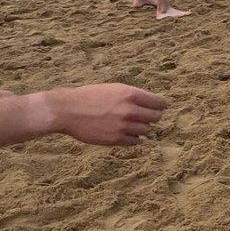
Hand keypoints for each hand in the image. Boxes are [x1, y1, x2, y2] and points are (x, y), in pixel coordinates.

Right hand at [48, 83, 165, 146]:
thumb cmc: (90, 96)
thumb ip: (132, 95)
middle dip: (154, 117)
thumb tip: (149, 103)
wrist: (69, 110)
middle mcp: (130, 110)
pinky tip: (128, 134)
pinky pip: (135, 142)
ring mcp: (123, 126)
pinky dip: (135, 139)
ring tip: (135, 125)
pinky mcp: (115, 140)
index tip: (160, 108)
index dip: (161, 105)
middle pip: (156, 118)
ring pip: (147, 131)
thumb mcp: (114, 88)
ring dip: (143, 128)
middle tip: (149, 117)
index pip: (159, 103)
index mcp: (130, 94)